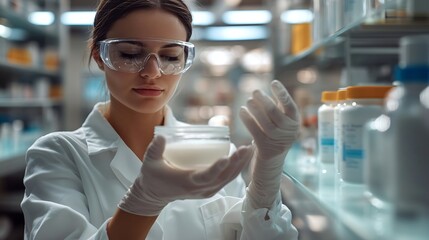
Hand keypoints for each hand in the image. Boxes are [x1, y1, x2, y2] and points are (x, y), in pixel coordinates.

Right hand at [119, 135, 252, 215]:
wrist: (155, 194)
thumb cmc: (153, 176)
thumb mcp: (150, 162)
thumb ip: (155, 149)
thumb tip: (162, 137)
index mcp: (187, 182)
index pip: (206, 176)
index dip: (217, 168)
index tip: (227, 157)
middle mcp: (200, 188)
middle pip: (223, 177)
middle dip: (236, 162)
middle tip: (246, 148)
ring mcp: (206, 190)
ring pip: (228, 179)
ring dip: (240, 165)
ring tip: (249, 149)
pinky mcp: (209, 189)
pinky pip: (226, 180)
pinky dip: (236, 169)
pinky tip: (243, 157)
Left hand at [239, 80, 299, 208]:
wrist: (272, 163)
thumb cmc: (276, 136)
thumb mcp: (282, 123)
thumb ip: (279, 108)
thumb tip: (272, 88)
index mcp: (295, 122)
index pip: (290, 106)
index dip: (282, 94)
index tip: (273, 82)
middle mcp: (288, 132)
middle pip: (274, 113)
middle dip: (264, 100)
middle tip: (255, 91)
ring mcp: (277, 140)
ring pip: (264, 121)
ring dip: (254, 109)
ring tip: (247, 100)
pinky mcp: (265, 147)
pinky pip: (254, 130)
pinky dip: (247, 119)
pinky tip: (241, 111)